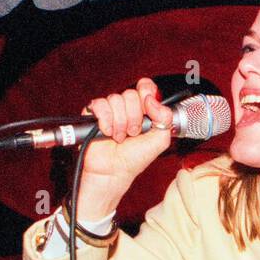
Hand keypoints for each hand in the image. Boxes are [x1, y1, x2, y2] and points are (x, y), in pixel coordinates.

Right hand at [74, 78, 175, 218]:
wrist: (114, 172)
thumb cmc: (135, 159)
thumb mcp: (160, 139)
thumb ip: (165, 117)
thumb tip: (152, 99)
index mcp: (143, 111)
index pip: (145, 87)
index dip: (146, 92)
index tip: (147, 107)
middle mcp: (126, 109)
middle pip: (131, 94)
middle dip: (134, 117)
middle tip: (133, 133)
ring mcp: (110, 111)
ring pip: (116, 99)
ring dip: (120, 122)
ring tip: (120, 137)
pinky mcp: (94, 114)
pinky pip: (100, 104)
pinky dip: (106, 120)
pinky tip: (107, 132)